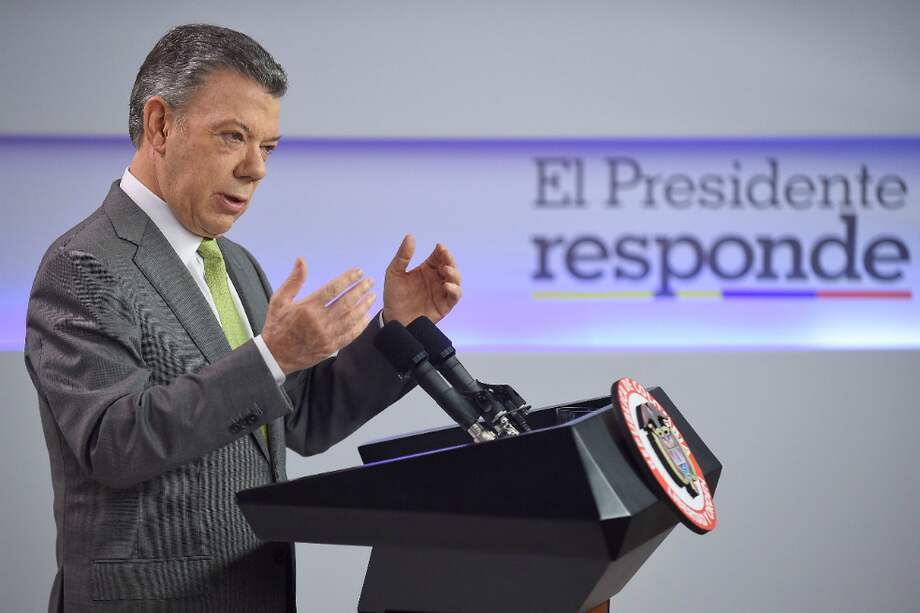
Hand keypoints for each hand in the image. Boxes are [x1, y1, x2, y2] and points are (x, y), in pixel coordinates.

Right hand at [262, 258, 375, 374]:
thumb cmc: (277, 325)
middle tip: (370, 281)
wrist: (275, 356)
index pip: (333, 289)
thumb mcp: (279, 300)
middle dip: (361, 290)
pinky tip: (367, 316)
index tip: (358, 272)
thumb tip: (301, 260)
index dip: (348, 279)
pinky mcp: (331, 347)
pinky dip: (361, 324)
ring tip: (372, 296)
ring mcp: (327, 336)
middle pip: (346, 302)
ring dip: (364, 305)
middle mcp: (319, 322)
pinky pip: (350, 334)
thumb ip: (293, 281)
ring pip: (351, 318)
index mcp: (307, 308)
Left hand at [383, 234, 461, 325]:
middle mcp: (436, 279)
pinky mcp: (444, 305)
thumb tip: (410, 236)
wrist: (393, 319)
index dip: (442, 251)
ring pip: (456, 279)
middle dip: (450, 260)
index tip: (440, 247)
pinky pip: (454, 296)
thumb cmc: (394, 296)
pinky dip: (454, 290)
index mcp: (426, 269)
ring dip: (454, 273)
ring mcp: (441, 292)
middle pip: (450, 266)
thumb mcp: (394, 273)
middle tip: (445, 256)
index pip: (438, 256)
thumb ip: (402, 256)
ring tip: (445, 270)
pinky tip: (447, 285)